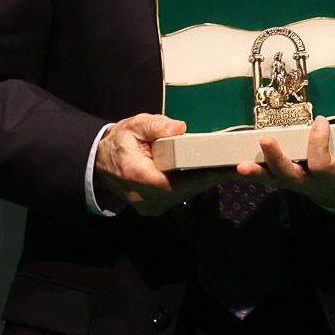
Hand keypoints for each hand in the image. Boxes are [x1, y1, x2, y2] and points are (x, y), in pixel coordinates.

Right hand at [93, 114, 233, 216]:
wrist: (101, 162)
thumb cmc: (120, 141)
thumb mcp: (135, 125)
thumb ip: (156, 125)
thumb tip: (180, 127)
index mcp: (137, 175)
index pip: (174, 182)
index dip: (199, 177)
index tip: (222, 168)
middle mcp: (144, 197)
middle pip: (184, 191)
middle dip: (209, 179)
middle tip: (234, 166)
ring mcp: (149, 206)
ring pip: (183, 196)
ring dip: (203, 183)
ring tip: (226, 169)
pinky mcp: (154, 208)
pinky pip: (178, 198)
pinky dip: (193, 186)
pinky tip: (207, 175)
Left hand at [240, 117, 334, 209]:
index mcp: (329, 180)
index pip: (320, 163)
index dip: (318, 144)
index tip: (321, 121)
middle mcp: (307, 182)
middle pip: (288, 175)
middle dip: (276, 159)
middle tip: (266, 140)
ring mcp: (292, 182)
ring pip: (270, 178)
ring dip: (254, 171)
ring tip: (237, 164)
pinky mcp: (282, 178)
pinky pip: (263, 176)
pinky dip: (248, 172)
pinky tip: (229, 166)